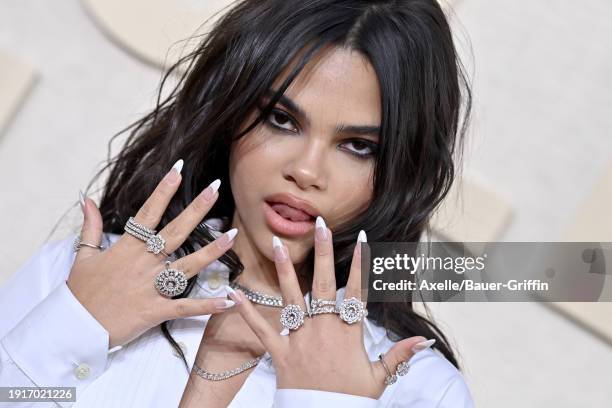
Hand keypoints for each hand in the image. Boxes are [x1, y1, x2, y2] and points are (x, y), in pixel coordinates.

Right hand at [67, 161, 237, 348]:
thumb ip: (90, 227)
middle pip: (176, 231)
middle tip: (216, 188)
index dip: (164, 190)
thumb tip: (87, 200)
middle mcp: (143, 263)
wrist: (74, 328)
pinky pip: (185, 307)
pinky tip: (228, 301)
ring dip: (212, 251)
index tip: (178, 169)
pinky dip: (207, 306)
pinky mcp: (156, 310)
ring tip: (233, 235)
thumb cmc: (80, 292)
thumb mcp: (83, 256)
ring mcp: (151, 286)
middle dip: (197, 209)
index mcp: (127, 247)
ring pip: (188, 265)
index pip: (149, 212)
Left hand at [227, 216, 428, 397]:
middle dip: (323, 252)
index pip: (357, 290)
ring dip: (285, 270)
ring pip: (292, 297)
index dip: (361, 264)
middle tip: (320, 225)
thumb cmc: (351, 399)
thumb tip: (425, 341)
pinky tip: (234, 293)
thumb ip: (399, 355)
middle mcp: (323, 328)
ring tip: (279, 244)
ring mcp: (300, 338)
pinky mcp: (280, 351)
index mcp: (348, 332)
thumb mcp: (379, 377)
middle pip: (323, 283)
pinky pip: (262, 329)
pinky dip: (247, 311)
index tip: (364, 239)